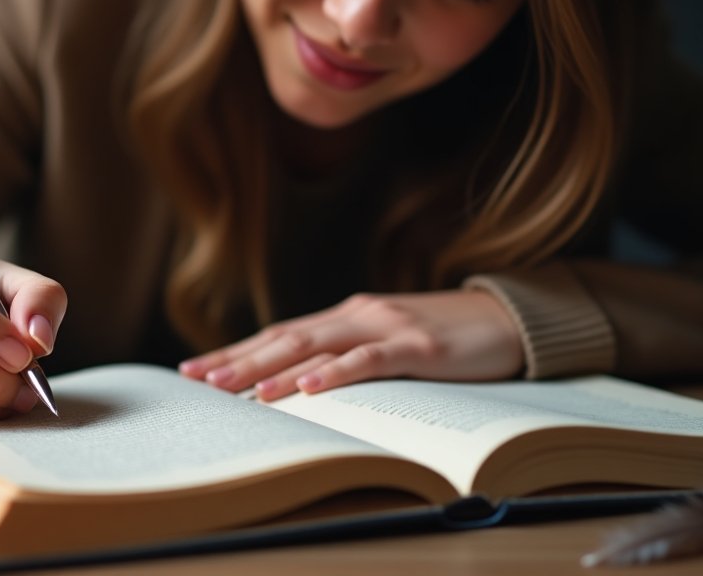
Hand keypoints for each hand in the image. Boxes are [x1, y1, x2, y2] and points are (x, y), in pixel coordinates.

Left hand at [179, 290, 523, 400]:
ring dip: (272, 370)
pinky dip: (335, 373)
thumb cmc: (445, 338)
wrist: (508, 319)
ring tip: (235, 388)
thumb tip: (297, 384)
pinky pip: (369, 360)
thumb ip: (347, 355)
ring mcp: (386, 327)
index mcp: (345, 317)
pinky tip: (308, 388)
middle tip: (198, 380)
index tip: (194, 370)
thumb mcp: (387, 344)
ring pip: (317, 347)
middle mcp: (357, 315)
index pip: (279, 334)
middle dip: (238, 361)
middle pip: (286, 338)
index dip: (235, 351)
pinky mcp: (418, 345)